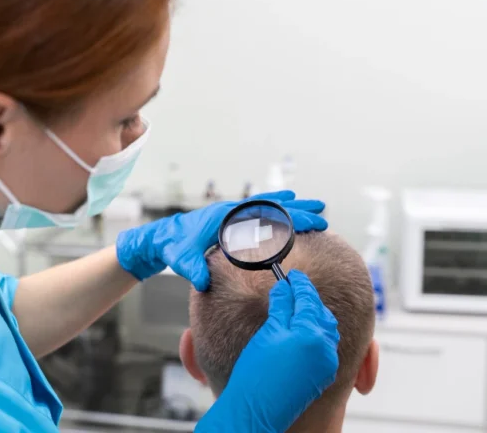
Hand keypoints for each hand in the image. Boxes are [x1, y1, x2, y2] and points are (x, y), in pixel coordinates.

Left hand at [116, 191, 326, 290]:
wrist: (164, 237)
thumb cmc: (175, 246)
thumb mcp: (182, 258)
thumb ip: (193, 268)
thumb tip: (202, 281)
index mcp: (226, 216)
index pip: (263, 214)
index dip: (288, 218)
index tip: (309, 221)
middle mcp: (233, 210)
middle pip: (272, 206)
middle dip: (298, 209)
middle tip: (322, 213)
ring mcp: (234, 212)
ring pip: (269, 204)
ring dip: (292, 205)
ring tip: (316, 207)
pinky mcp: (233, 217)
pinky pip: (261, 209)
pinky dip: (279, 207)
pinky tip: (290, 206)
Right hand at [195, 270, 339, 431]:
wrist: (256, 410)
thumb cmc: (256, 374)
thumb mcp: (268, 332)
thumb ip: (282, 306)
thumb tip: (286, 287)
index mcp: (312, 333)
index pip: (309, 298)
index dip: (300, 284)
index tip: (293, 275)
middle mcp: (325, 348)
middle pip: (322, 312)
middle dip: (309, 300)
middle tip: (293, 290)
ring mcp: (327, 363)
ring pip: (327, 329)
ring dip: (314, 317)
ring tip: (295, 310)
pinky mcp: (324, 375)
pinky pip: (326, 347)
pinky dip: (317, 335)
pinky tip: (300, 333)